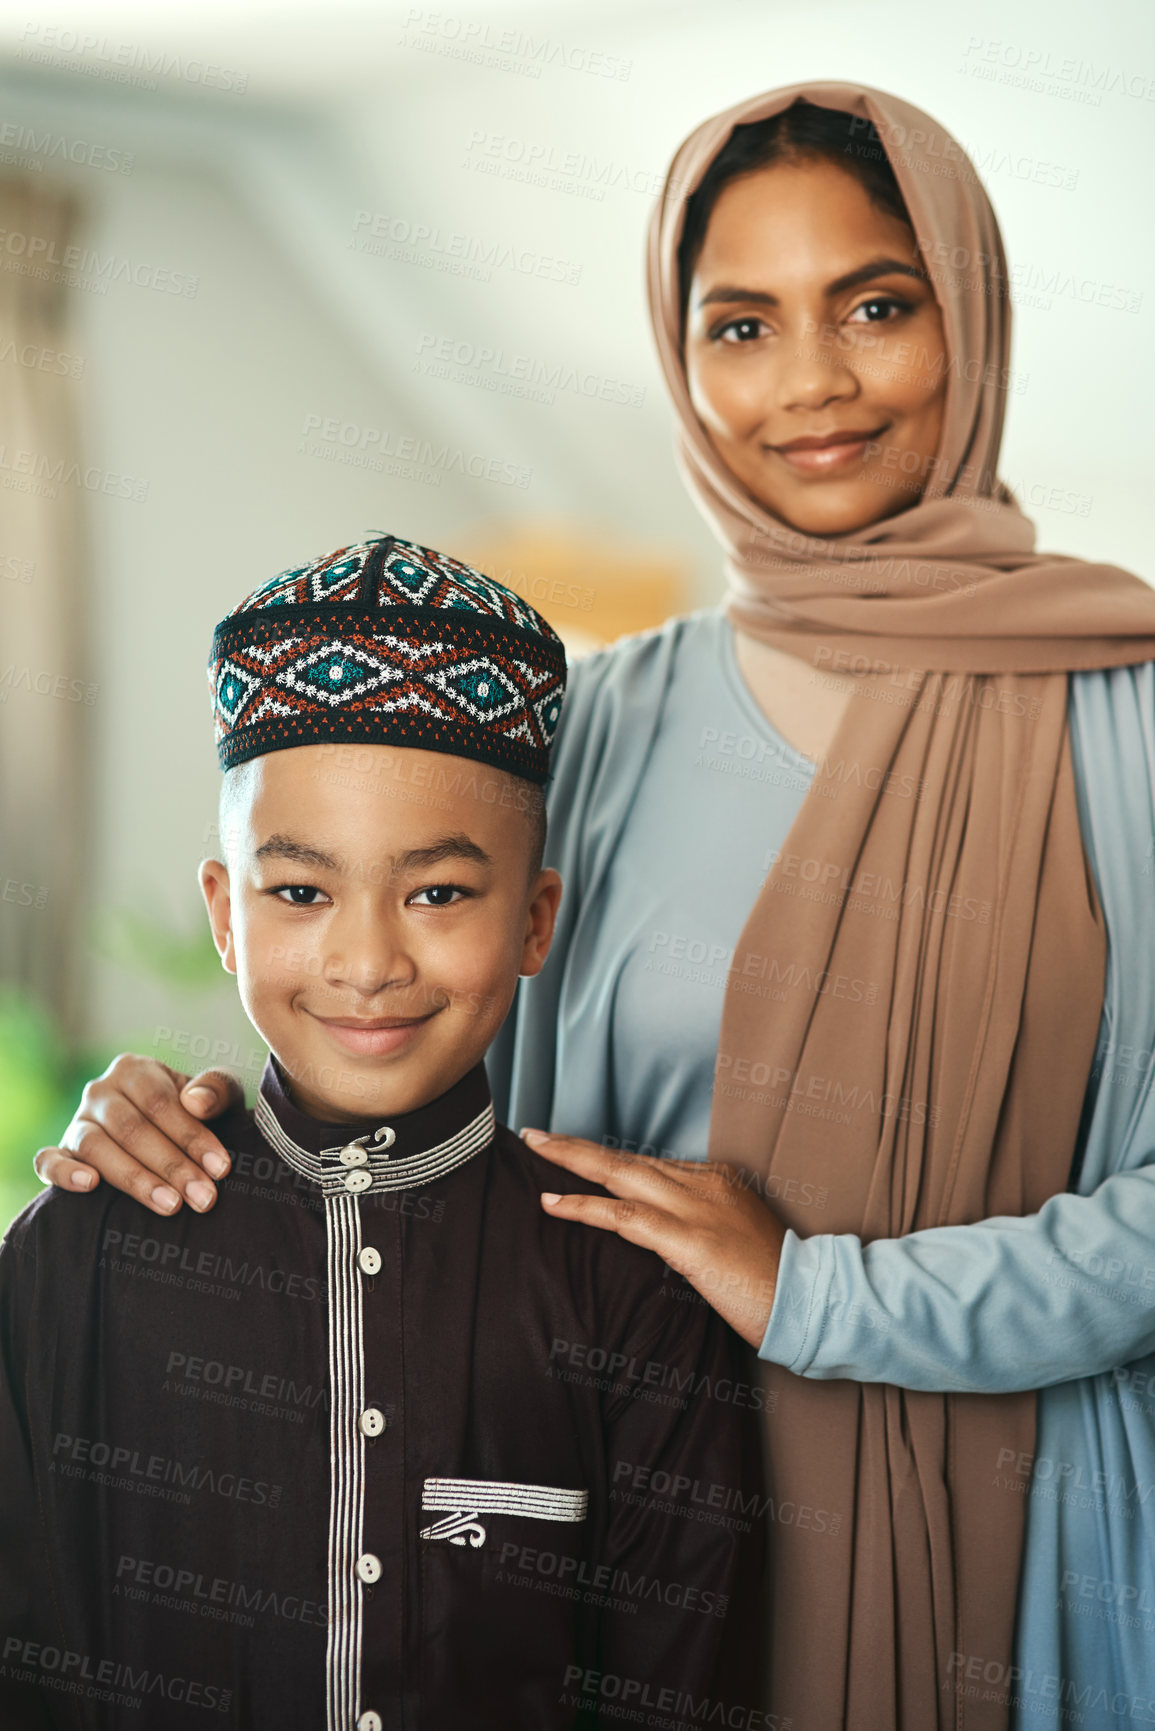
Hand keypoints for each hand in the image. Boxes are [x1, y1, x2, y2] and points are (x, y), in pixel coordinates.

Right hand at [34, 1056, 244, 1214]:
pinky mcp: (60, 1152)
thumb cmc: (197, 1113)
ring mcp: (77, 1122)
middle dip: (172, 1165)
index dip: (192, 1135)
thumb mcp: (217, 1097)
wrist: (170, 1137)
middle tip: (203, 1197)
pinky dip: (65, 1172)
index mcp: (135, 1071)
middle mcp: (100, 1091)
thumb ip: (217, 1090)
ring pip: (96, 1147)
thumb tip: (196, 1102)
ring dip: (135, 1178)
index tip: (220, 1168)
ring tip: (170, 1204)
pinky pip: (48, 1161)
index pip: (161, 1103)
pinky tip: (90, 1185)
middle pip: (132, 1128)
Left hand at [524, 1130, 785, 1347]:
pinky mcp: (689, 1240)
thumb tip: (657, 1233)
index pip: (648, 1164)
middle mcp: (704, 1184)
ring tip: (535, 1151)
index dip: (605, 1160)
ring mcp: (697, 1209)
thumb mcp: (733, 1238)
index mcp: (716, 1179)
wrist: (810, 1301)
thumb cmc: (773, 1281)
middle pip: (626, 1158)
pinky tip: (554, 1203)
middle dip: (576, 1146)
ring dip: (571, 1162)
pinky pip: (625, 1217)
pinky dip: (586, 1207)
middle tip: (535, 1134)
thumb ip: (697, 1226)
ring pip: (620, 1175)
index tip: (571, 1154)